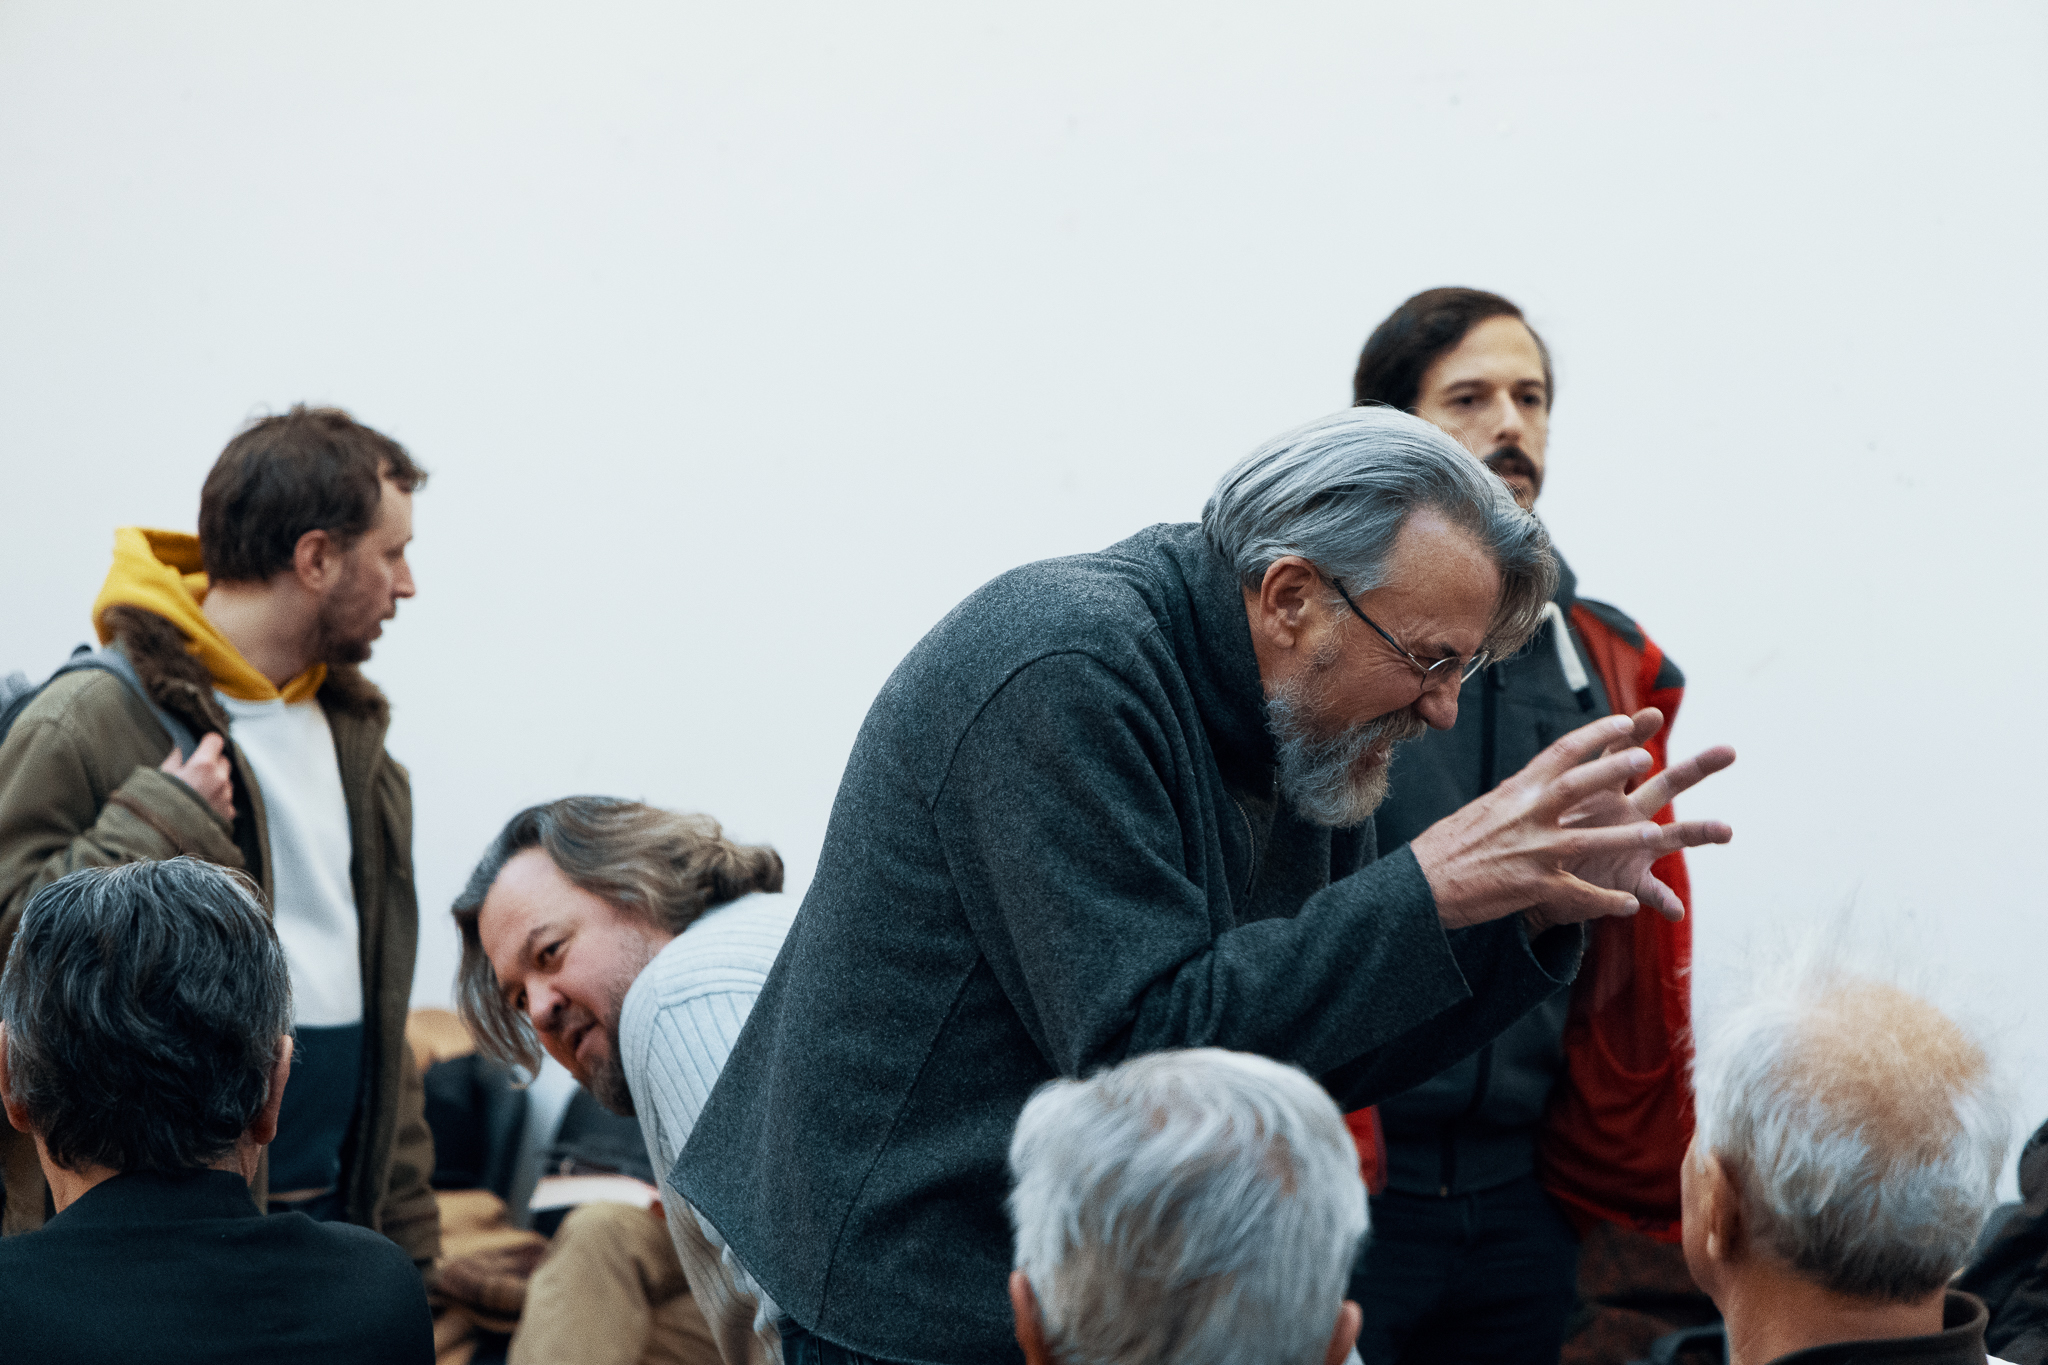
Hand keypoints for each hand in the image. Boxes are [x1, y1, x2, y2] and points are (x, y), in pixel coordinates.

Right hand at [161, 731, 234, 822]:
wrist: (163, 838)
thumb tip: (182, 747)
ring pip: (226, 781)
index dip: (207, 742)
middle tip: (195, 772)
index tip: (201, 746)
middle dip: (212, 763)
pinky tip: (201, 808)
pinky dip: (218, 801)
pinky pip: (227, 800)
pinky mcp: (229, 814)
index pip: (216, 740)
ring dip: (216, 783)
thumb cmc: (157, 806)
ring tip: (196, 794)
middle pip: (224, 761)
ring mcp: (226, 797)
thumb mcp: (161, 777)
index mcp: (203, 765)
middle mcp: (220, 779)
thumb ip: (176, 758)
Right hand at [1409, 710, 1732, 933]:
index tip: (1623, 720)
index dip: (1595, 734)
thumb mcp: (1485, 809)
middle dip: (1613, 770)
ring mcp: (1530, 851)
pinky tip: (1628, 905)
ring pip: (1586, 841)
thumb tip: (1538, 784)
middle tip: (1646, 757)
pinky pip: (1577, 894)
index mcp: (1516, 791)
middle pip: (1576, 786)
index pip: (1560, 753)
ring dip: (1622, 838)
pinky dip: (1605, 901)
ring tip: (1654, 834)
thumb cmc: (1449, 845)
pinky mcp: (1531, 886)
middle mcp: (1525, 815)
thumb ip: (1519, 797)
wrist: (1421, 884)